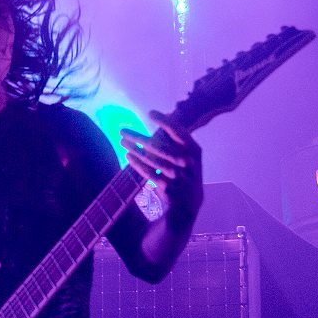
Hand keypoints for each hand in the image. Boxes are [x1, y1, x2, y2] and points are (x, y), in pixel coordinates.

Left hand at [120, 111, 203, 226]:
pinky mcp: (168, 188)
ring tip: (122, 141)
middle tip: (122, 130)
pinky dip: (138, 165)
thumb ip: (177, 141)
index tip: (150, 112)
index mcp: (195, 151)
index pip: (179, 132)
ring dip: (135, 149)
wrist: (189, 204)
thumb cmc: (185, 174)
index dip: (165, 121)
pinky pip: (150, 174)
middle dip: (138, 137)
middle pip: (159, 146)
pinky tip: (128, 156)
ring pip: (152, 159)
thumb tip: (166, 116)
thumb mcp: (188, 157)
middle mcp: (188, 162)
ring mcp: (178, 176)